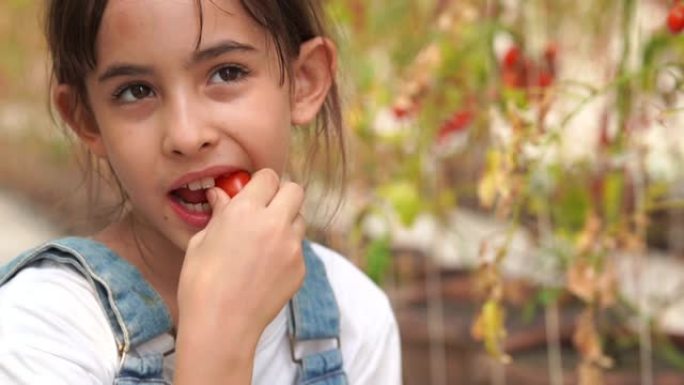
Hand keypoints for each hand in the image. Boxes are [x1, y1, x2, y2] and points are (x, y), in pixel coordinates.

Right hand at [174, 169, 305, 383]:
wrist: (220, 326)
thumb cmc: (201, 283)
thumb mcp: (201, 242)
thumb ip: (219, 214)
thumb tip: (221, 196)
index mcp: (245, 210)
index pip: (268, 176)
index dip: (260, 183)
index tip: (253, 193)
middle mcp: (274, 223)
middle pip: (295, 190)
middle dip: (282, 195)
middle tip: (266, 210)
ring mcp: (291, 247)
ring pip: (300, 219)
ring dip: (286, 223)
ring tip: (264, 242)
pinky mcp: (300, 268)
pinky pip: (298, 249)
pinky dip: (286, 252)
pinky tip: (265, 268)